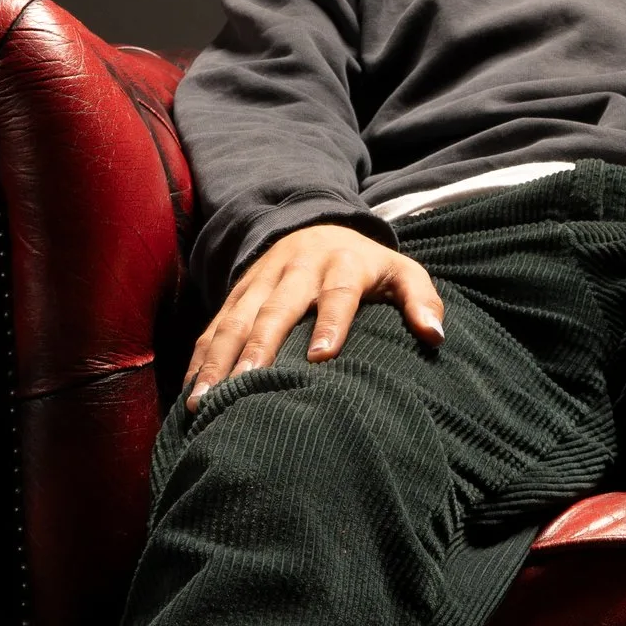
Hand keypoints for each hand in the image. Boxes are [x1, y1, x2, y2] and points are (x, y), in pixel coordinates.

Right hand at [184, 222, 444, 406]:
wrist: (314, 225)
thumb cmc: (366, 266)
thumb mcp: (401, 272)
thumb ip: (421, 299)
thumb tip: (435, 336)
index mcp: (341, 264)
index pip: (337, 292)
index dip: (331, 322)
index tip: (322, 357)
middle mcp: (296, 269)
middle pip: (276, 309)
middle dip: (260, 347)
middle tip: (246, 385)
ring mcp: (260, 281)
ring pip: (236, 320)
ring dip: (218, 359)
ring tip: (205, 399)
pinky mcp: (236, 294)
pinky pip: (214, 326)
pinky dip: (199, 357)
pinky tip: (190, 391)